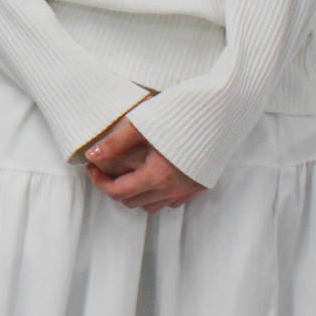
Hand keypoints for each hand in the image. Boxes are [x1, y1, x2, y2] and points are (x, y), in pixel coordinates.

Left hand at [83, 117, 204, 213]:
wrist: (222, 109)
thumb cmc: (182, 112)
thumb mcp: (143, 123)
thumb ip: (116, 142)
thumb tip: (92, 155)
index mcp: (157, 176)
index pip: (118, 193)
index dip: (99, 182)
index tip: (92, 166)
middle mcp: (173, 189)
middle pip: (132, 202)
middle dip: (115, 187)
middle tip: (108, 167)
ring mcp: (188, 190)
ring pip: (152, 205)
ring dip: (136, 193)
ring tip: (129, 171)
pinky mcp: (200, 185)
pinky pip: (172, 201)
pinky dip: (157, 194)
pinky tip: (154, 173)